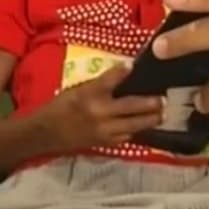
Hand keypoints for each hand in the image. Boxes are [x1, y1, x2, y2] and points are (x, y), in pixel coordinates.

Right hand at [37, 64, 162, 152]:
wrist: (44, 133)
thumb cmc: (60, 107)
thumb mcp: (77, 90)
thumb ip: (100, 84)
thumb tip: (124, 73)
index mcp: (89, 95)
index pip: (111, 79)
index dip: (124, 70)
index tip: (135, 64)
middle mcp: (99, 113)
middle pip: (130, 107)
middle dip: (150, 104)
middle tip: (165, 99)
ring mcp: (103, 130)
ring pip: (133, 125)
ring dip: (150, 120)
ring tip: (163, 115)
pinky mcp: (104, 143)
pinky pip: (126, 137)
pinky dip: (136, 130)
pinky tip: (146, 126)